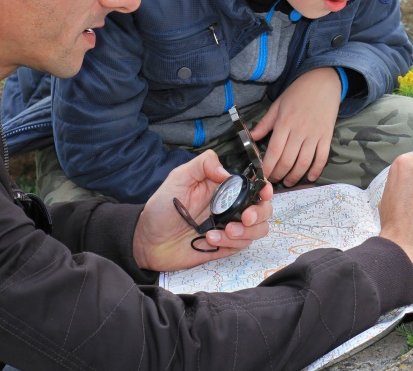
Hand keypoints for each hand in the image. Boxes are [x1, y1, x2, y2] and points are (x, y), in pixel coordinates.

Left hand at [132, 150, 273, 271]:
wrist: (147, 241)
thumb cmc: (161, 207)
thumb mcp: (179, 178)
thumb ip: (203, 165)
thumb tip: (228, 172)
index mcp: (223, 188)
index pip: (254, 186)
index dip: (264, 189)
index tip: (264, 193)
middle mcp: (230, 207)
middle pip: (263, 209)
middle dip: (260, 213)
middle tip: (245, 217)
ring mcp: (229, 227)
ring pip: (258, 229)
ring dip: (246, 231)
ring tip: (223, 231)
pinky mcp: (224, 247)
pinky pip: (241, 246)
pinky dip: (230, 243)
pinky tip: (210, 239)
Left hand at [251, 67, 340, 186]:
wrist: (323, 81)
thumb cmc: (298, 92)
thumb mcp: (278, 105)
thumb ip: (265, 123)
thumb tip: (251, 137)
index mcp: (284, 123)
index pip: (274, 151)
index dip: (267, 167)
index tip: (262, 176)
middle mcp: (299, 131)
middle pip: (287, 160)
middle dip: (278, 174)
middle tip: (273, 180)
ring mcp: (314, 135)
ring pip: (304, 162)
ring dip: (295, 176)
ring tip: (288, 182)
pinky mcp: (327, 136)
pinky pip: (322, 157)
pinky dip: (316, 170)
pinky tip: (310, 177)